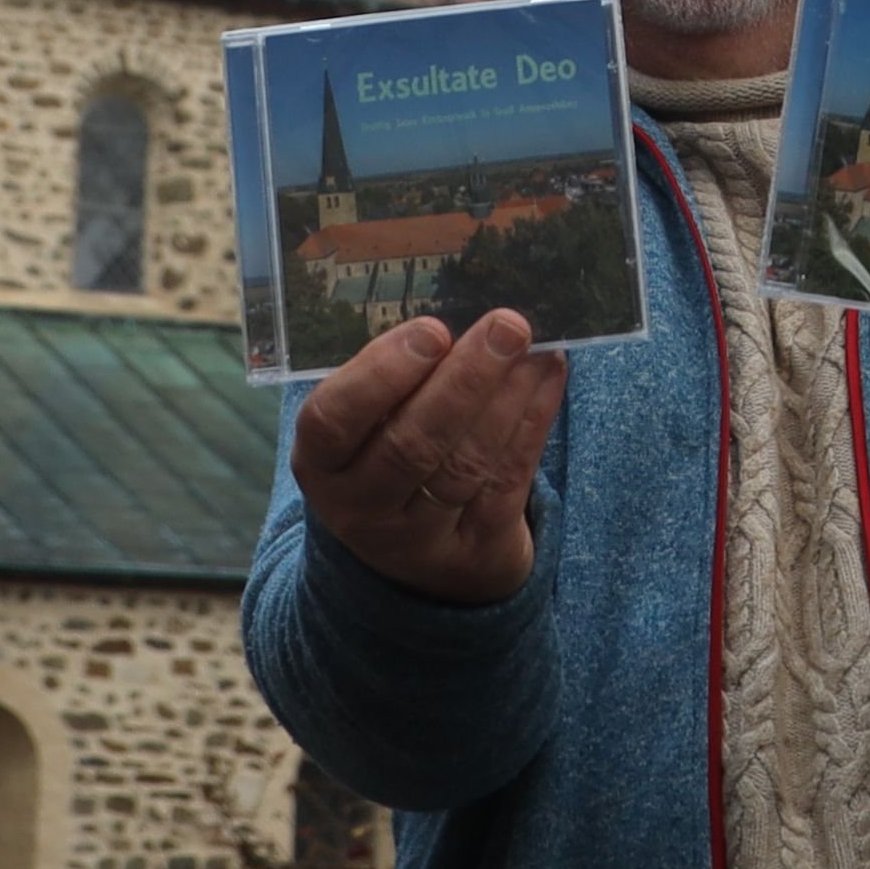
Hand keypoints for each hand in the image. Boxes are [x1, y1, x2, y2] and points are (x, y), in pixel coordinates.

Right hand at [291, 312, 569, 605]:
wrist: (416, 555)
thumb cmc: (388, 454)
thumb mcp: (369, 423)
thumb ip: (399, 374)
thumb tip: (464, 313)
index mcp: (321, 463)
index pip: (332, 421)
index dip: (381, 374)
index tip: (433, 330)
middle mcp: (359, 507)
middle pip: (411, 444)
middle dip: (466, 379)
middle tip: (508, 326)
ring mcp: (415, 538)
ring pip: (465, 464)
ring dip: (507, 398)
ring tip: (536, 347)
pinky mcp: (473, 552)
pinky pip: (506, 481)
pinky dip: (532, 423)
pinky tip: (548, 377)